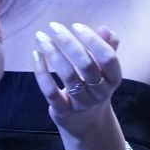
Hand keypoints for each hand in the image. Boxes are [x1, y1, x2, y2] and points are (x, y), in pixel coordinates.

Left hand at [33, 22, 127, 148]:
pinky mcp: (63, 111)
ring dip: (53, 53)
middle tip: (54, 26)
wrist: (87, 124)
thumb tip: (105, 29)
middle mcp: (100, 92)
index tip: (76, 26)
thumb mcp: (104, 69)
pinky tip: (36, 55)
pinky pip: (51, 91)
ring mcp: (81, 103)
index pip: (108, 58)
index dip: (93, 41)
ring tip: (41, 37)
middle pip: (87, 65)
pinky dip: (41, 72)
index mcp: (113, 78)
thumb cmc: (94, 87)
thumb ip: (107, 47)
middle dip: (69, 43)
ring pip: (68, 76)